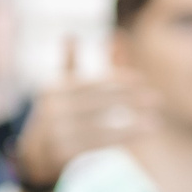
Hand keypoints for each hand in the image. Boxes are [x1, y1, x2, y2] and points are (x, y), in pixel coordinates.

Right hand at [11, 38, 151, 188]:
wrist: (34, 158)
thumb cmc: (55, 117)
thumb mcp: (60, 89)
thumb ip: (70, 63)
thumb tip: (70, 33)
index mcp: (53, 89)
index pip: (91, 81)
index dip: (117, 79)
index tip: (140, 80)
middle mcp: (52, 108)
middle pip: (98, 101)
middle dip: (130, 100)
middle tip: (156, 99)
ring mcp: (55, 130)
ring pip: (101, 124)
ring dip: (132, 123)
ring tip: (155, 122)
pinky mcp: (62, 151)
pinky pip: (99, 142)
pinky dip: (123, 137)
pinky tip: (142, 134)